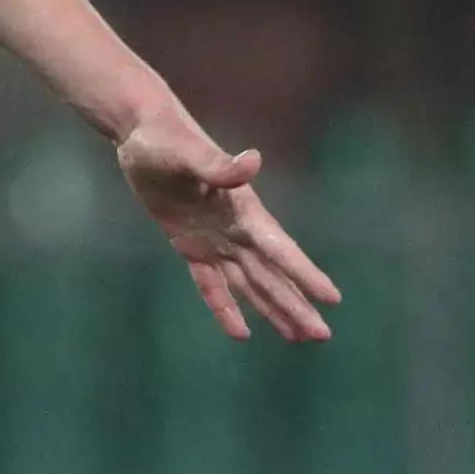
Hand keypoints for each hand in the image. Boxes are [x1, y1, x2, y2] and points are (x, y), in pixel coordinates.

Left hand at [116, 113, 341, 342]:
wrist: (142, 135)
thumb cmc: (165, 139)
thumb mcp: (188, 153)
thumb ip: (219, 164)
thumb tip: (253, 161)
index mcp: (243, 210)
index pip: (279, 249)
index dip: (304, 274)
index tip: (333, 299)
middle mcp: (236, 230)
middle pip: (271, 275)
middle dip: (295, 305)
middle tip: (322, 336)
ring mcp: (214, 240)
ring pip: (249, 285)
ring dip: (273, 310)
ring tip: (298, 338)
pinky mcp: (189, 245)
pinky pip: (210, 284)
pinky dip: (224, 308)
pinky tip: (241, 333)